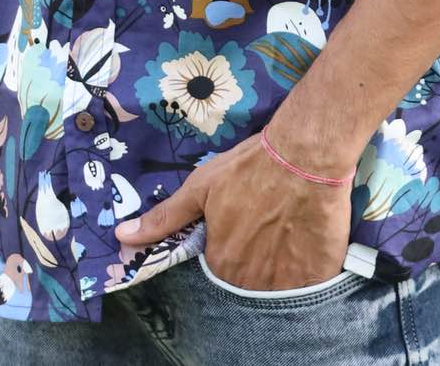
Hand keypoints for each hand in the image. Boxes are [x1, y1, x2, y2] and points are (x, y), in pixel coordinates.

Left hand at [114, 124, 352, 290]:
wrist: (305, 153)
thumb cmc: (250, 167)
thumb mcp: (202, 186)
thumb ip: (165, 217)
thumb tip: (122, 236)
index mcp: (221, 261)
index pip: (220, 267)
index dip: (230, 243)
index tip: (242, 221)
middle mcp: (251, 281)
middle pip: (248, 279)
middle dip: (254, 256)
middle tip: (265, 222)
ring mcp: (286, 282)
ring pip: (277, 284)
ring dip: (280, 264)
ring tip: (286, 228)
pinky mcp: (317, 276)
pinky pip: (309, 284)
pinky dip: (308, 267)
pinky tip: (306, 238)